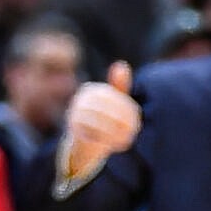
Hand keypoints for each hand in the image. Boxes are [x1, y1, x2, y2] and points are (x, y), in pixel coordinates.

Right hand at [62, 63, 141, 184]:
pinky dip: (107, 141)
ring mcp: (74, 115)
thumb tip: (121, 64)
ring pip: (101, 124)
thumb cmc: (104, 117)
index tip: (137, 121)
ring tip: (128, 139)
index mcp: (91, 90)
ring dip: (117, 132)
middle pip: (108, 110)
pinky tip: (116, 145)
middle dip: (124, 121)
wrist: (84, 142)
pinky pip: (92, 135)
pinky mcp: (73, 131)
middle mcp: (80, 100)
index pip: (114, 98)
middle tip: (135, 130)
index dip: (128, 110)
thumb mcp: (114, 101)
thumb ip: (119, 86)